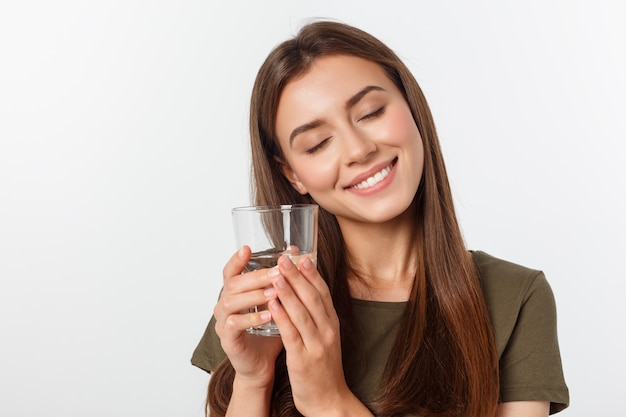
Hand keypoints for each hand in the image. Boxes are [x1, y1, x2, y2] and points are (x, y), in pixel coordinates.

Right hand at [213, 246, 283, 387]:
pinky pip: (234, 324)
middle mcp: (224, 305)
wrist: (263, 365)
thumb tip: (296, 254)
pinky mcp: (227, 339)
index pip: (230, 272)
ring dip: (254, 295)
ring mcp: (223, 322)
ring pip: (231, 301)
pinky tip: (268, 316)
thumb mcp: (277, 302)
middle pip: (233, 283)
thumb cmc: (270, 332)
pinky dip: (251, 318)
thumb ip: (282, 281)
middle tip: (277, 272)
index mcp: (235, 294)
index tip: (247, 249)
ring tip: (274, 292)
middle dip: (256, 276)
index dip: (236, 260)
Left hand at [268, 255, 352, 414]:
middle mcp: (327, 331)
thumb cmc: (323, 369)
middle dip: (297, 275)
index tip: (300, 255)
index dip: (311, 273)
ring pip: (302, 312)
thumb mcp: (325, 338)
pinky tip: (272, 303)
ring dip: (288, 291)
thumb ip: (317, 316)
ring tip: (276, 274)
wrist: (329, 401)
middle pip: (312, 297)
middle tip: (284, 257)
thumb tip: (304, 292)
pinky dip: (282, 316)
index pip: (322, 292)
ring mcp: (317, 344)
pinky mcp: (303, 359)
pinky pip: (291, 333)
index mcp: (332, 323)